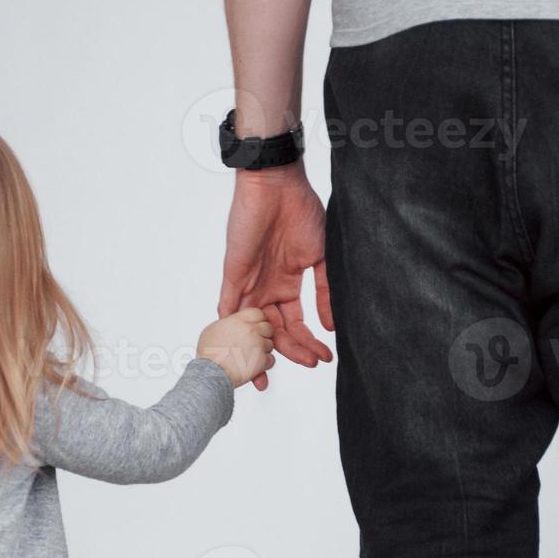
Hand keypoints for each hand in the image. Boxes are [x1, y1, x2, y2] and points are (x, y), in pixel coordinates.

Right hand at [198, 307, 275, 387]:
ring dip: (262, 351)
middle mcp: (250, 330)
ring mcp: (257, 345)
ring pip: (270, 344)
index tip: (254, 328)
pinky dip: (264, 365)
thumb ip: (226, 323)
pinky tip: (252, 367)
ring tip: (248, 357)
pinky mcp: (262, 360)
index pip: (257, 313)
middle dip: (263, 336)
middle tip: (254, 344)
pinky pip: (271, 360)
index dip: (258, 321)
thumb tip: (230, 322)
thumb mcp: (213, 330)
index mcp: (237, 321)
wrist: (210, 374)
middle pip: (267, 328)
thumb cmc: (209, 355)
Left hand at [218, 162, 333, 390]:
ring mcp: (249, 282)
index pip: (296, 322)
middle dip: (292, 351)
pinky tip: (240, 351)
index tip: (324, 358)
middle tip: (310, 365)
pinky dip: (233, 329)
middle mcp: (267, 286)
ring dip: (259, 350)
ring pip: (252, 326)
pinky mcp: (234, 274)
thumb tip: (330, 325)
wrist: (277, 184)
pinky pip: (229, 307)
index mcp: (287, 282)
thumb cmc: (301, 211)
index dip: (308, 342)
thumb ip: (323, 291)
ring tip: (268, 373)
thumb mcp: (320, 257)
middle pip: (275, 330)